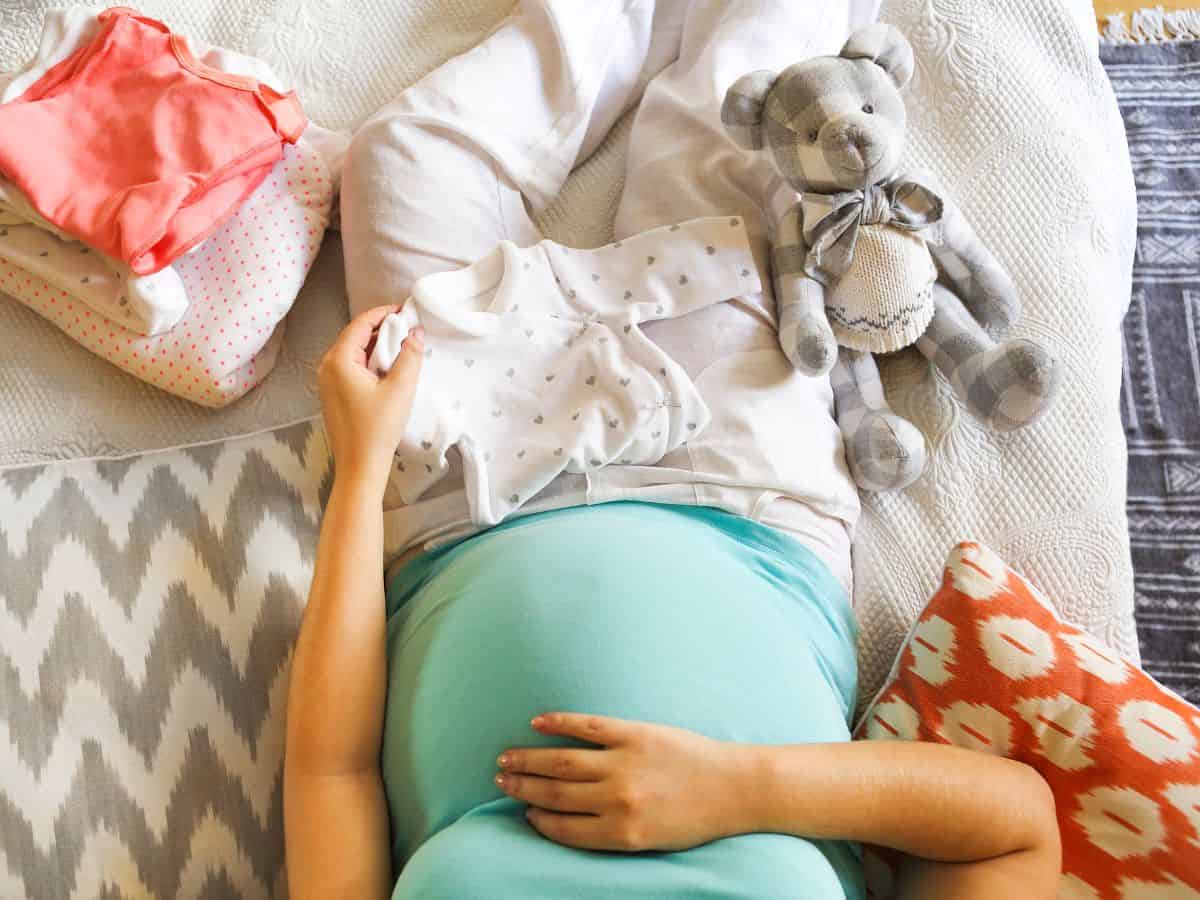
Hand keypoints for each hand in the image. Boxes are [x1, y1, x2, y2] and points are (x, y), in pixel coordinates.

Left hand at [317, 305, 423, 487]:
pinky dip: (368, 362)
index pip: (360, 324)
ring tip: (401, 346)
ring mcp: (326, 382)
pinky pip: (350, 368)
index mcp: (339, 360)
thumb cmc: (378, 429)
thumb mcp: (400, 388)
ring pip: (352, 352)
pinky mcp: (333, 395)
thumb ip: (410, 356)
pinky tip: (387, 369)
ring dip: (375, 346)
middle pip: (354, 336)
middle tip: (406, 327)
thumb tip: (416, 333)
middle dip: (380, 329)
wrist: (360, 466)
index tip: (404, 310)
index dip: (383, 313)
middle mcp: (327, 367)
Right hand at [495, 713, 749, 851]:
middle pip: (555, 792)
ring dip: (529, 758)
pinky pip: (588, 727)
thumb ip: (611, 831)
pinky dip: (559, 724)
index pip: (564, 827)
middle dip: (523, 786)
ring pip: (562, 761)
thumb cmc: (696, 819)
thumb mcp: (651, 840)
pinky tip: (538, 723)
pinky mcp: (635, 734)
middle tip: (500, 779)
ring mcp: (625, 763)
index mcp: (622, 832)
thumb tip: (570, 818)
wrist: (736, 789)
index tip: (524, 811)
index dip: (539, 818)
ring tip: (507, 757)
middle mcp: (618, 799)